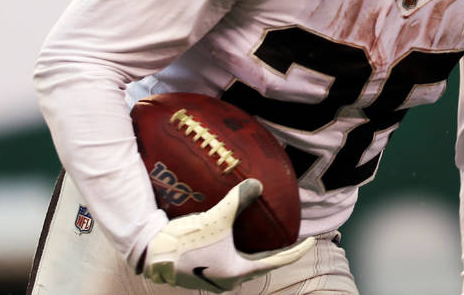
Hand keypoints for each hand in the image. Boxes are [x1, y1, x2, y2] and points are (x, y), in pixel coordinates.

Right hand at [141, 178, 314, 292]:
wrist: (152, 254)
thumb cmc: (186, 240)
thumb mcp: (216, 217)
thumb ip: (238, 200)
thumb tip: (258, 183)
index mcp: (238, 272)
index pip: (276, 262)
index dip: (296, 250)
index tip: (311, 241)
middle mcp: (229, 280)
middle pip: (261, 265)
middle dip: (275, 252)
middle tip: (288, 237)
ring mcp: (215, 279)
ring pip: (243, 265)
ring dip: (255, 252)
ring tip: (263, 237)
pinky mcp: (203, 275)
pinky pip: (229, 262)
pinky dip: (238, 251)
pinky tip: (234, 239)